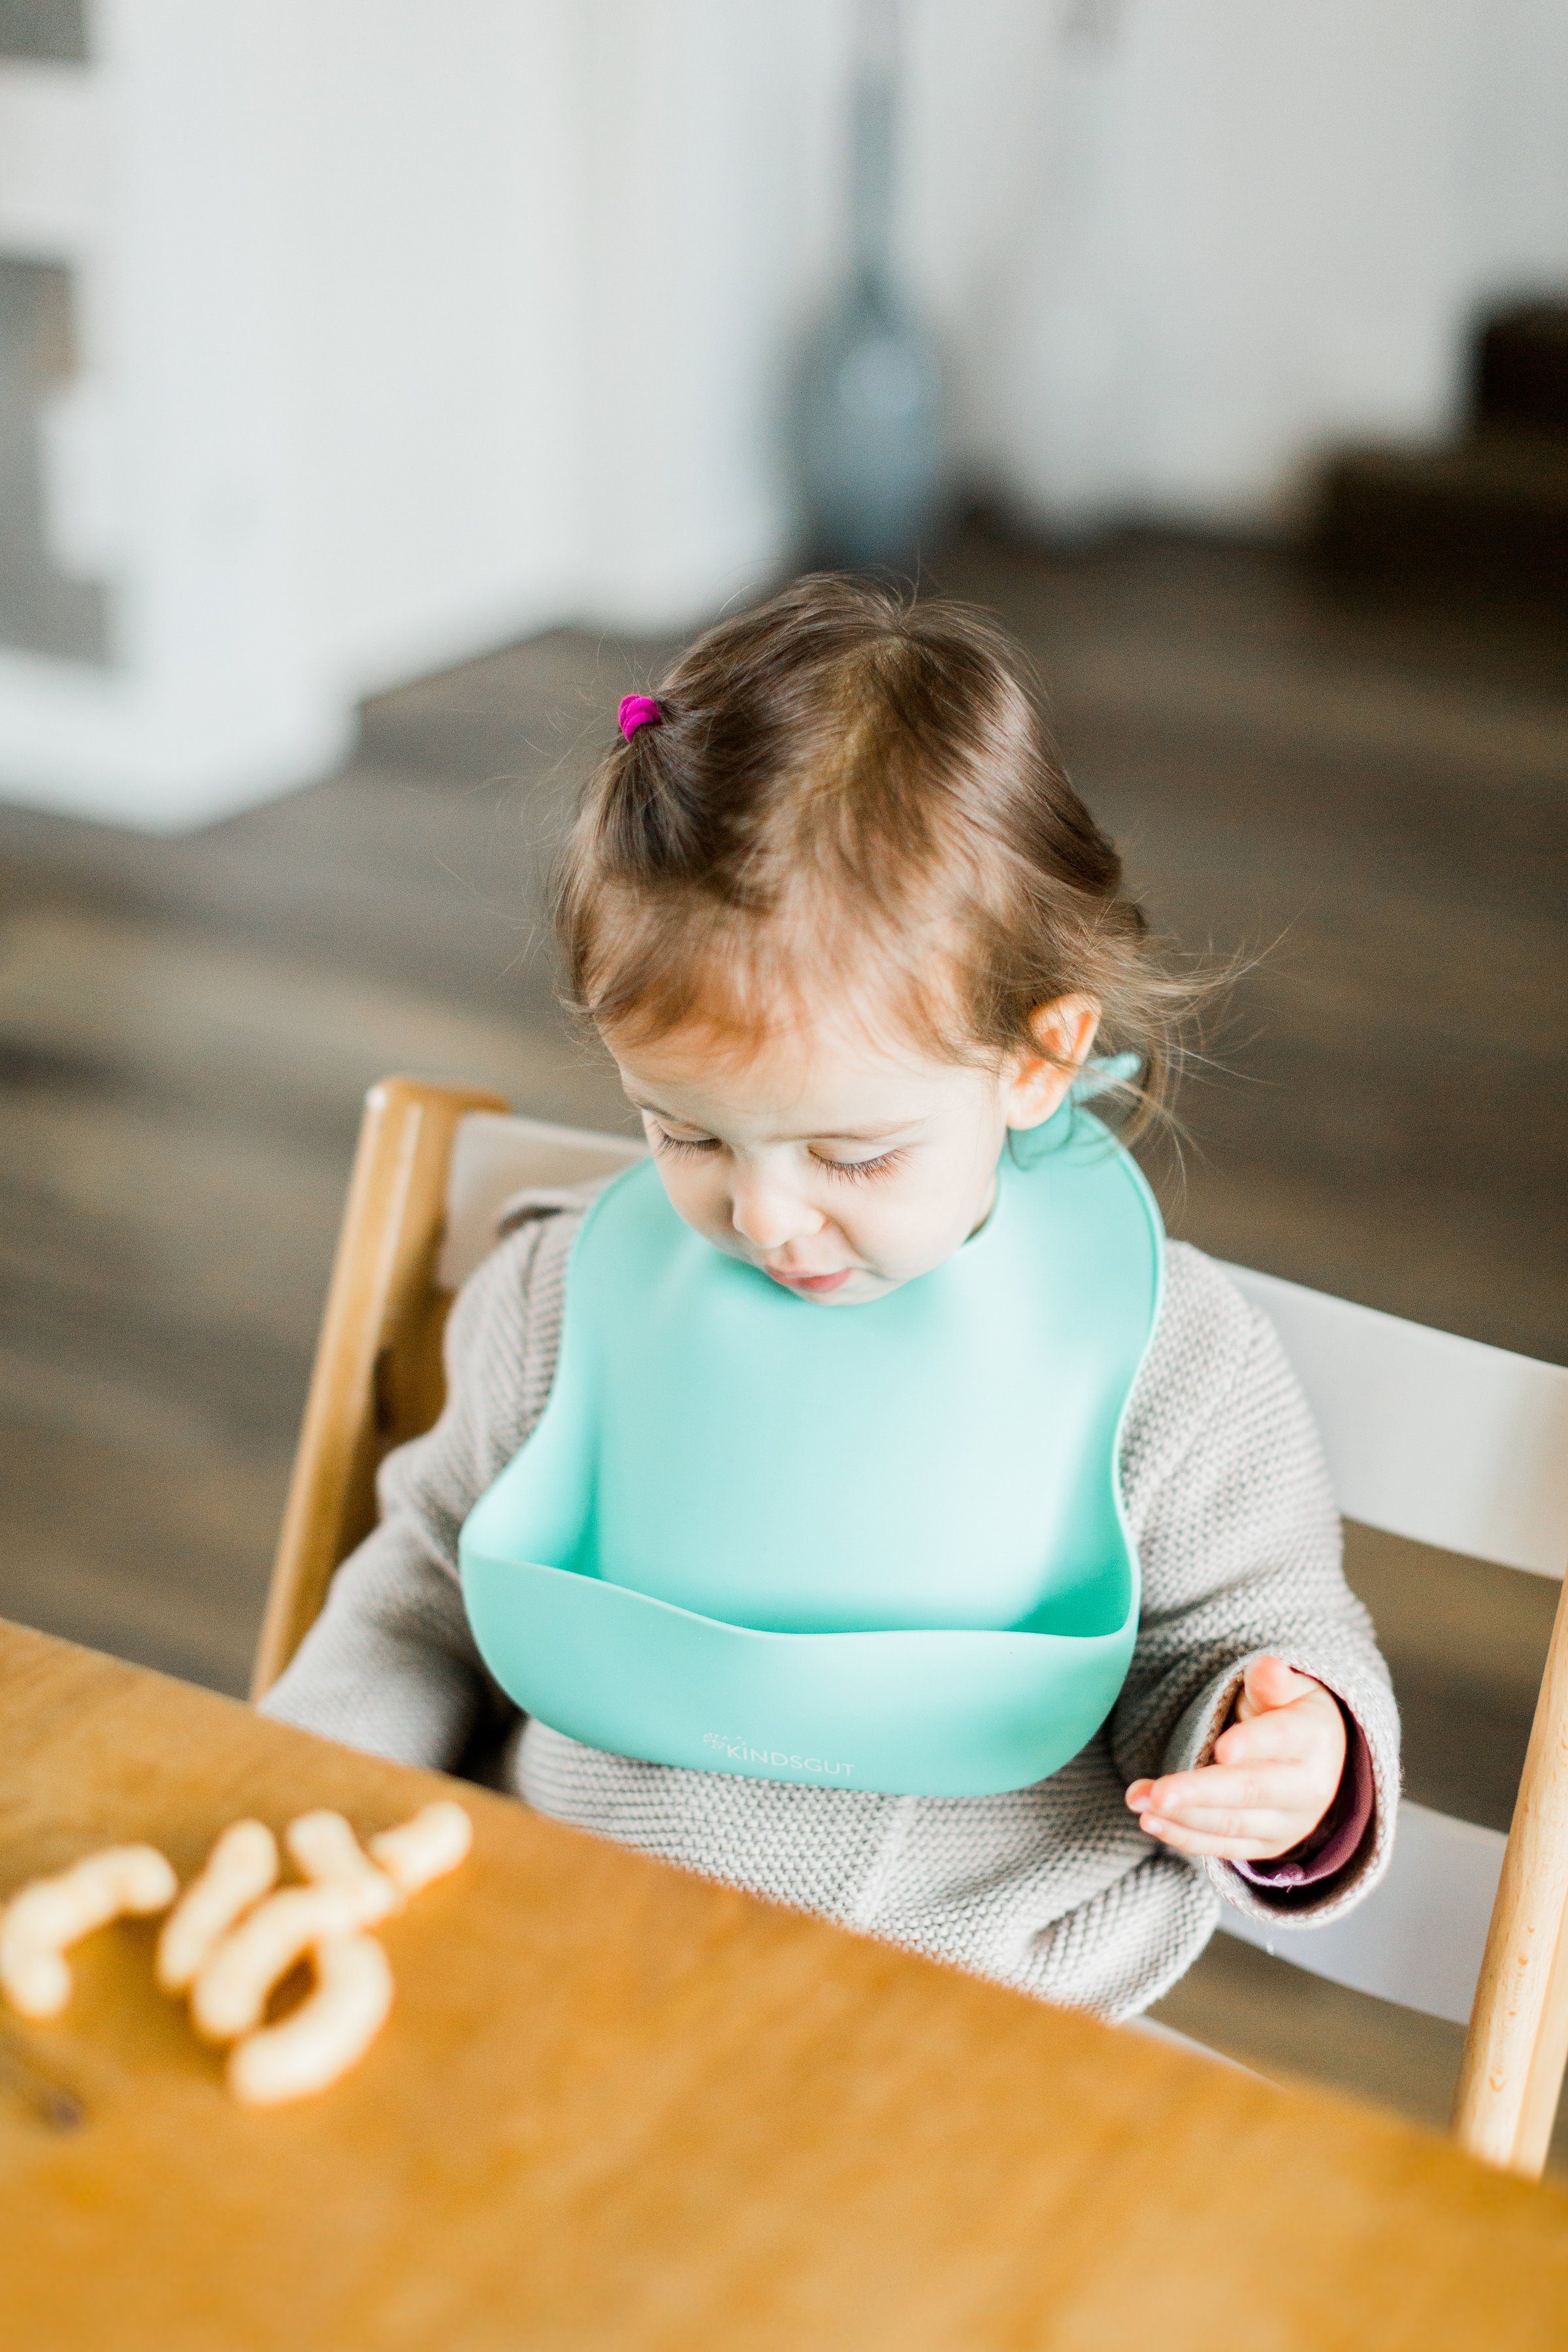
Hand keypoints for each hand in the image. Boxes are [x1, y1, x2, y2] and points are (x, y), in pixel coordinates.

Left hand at [1124, 1657, 1345, 1861]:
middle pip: (1250, 1791)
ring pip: (1231, 1824)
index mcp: (1313, 1738)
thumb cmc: (1290, 1713)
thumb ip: (1271, 1681)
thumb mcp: (1289, 1688)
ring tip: (1139, 1800)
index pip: (1282, 1740)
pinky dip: (1185, 1837)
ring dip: (1181, 1816)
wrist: (1320, 1763)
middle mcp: (1306, 1788)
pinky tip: (1152, 1823)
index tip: (1221, 1749)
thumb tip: (1269, 1667)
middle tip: (1158, 1793)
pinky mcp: (1265, 1846)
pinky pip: (1224, 1847)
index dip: (1253, 1744)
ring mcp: (1286, 1824)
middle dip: (1201, 1793)